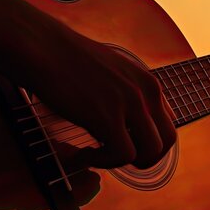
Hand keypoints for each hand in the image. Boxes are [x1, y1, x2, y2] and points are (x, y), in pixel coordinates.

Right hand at [20, 25, 176, 169]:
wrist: (43, 47)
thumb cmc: (68, 61)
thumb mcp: (113, 73)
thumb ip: (127, 95)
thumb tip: (125, 126)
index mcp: (148, 84)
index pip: (167, 125)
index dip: (147, 142)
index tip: (123, 143)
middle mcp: (145, 93)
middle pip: (166, 141)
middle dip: (144, 157)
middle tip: (115, 156)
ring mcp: (129, 104)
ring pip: (149, 152)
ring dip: (123, 161)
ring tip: (96, 155)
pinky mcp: (108, 117)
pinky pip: (122, 155)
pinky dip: (103, 162)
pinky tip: (83, 154)